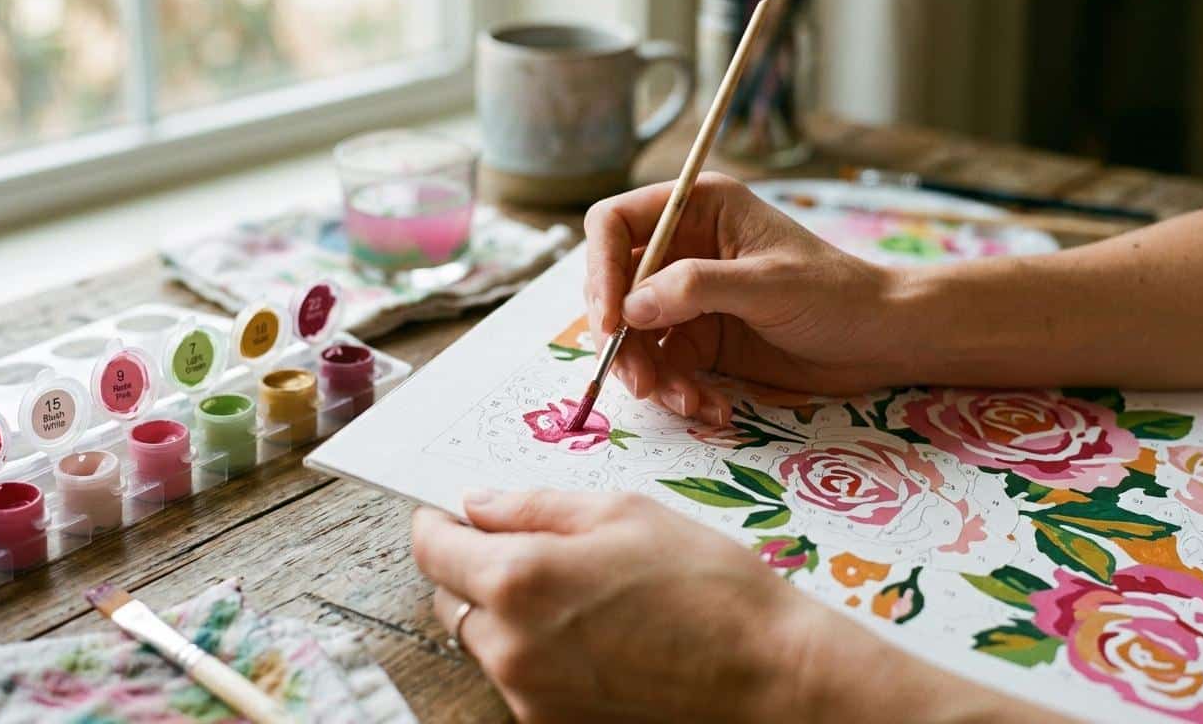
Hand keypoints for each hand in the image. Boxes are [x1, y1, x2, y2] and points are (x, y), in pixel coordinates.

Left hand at [410, 490, 1042, 723]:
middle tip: (533, 549)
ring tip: (586, 600)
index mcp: (520, 579)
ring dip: (511, 616)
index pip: (432, 550)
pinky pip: (524, 683)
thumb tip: (477, 504)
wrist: (770, 679)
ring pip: (488, 644)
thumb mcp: (625, 513)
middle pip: (451, 600)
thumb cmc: (711, 588)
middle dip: (476, 569)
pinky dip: (542, 657)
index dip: (436, 524)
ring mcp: (530, 699)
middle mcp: (510, 648)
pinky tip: (601, 640)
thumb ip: (535, 506)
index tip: (448, 514)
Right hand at [584, 173, 905, 424]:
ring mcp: (688, 297)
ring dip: (649, 374)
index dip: (600, 268)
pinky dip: (676, 391)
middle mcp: (684, 248)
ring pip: (633, 335)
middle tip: (639, 380)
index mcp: (699, 208)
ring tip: (686, 402)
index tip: (608, 320)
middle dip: (621, 338)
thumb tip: (630, 308)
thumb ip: (696, 289)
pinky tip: (710, 408)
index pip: (614, 224)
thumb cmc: (837, 294)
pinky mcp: (700, 340)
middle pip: (613, 286)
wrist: (882, 341)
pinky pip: (663, 366)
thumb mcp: (768, 285)